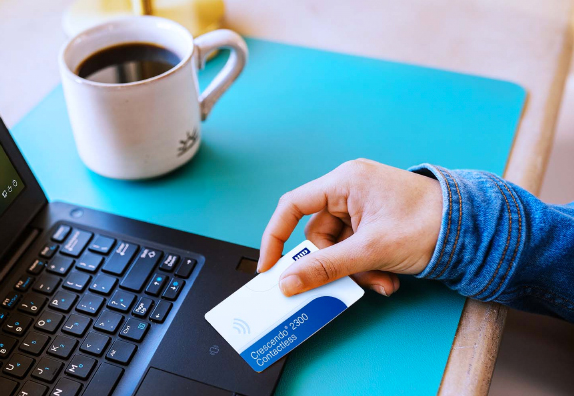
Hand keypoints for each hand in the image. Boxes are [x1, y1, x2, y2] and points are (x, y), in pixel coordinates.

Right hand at [257, 159, 442, 296]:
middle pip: (318, 235)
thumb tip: (289, 281)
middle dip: (334, 265)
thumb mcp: (371, 250)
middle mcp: (351, 190)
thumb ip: (325, 267)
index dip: (276, 236)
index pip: (293, 206)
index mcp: (345, 182)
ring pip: (338, 248)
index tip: (269, 267)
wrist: (476, 230)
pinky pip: (355, 250)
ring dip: (355, 272)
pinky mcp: (375, 223)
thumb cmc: (431, 223)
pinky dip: (366, 268)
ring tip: (381, 282)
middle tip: (347, 284)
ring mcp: (364, 208)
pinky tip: (387, 278)